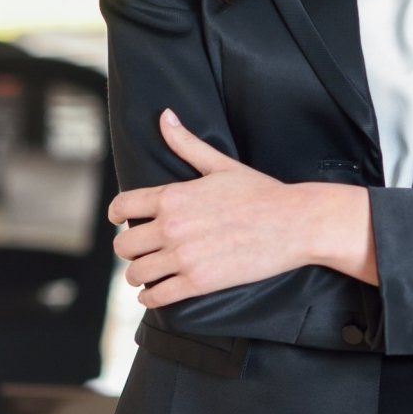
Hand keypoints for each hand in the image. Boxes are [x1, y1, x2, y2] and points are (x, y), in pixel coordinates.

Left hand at [110, 109, 327, 307]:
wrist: (295, 222)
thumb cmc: (262, 192)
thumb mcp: (221, 165)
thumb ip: (187, 143)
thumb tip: (165, 116)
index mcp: (173, 196)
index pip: (121, 207)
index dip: (116, 216)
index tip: (121, 221)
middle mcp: (172, 227)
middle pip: (124, 246)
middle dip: (130, 248)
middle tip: (143, 250)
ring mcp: (184, 257)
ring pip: (135, 273)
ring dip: (139, 274)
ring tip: (150, 273)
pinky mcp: (198, 282)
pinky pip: (157, 296)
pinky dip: (151, 297)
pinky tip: (158, 293)